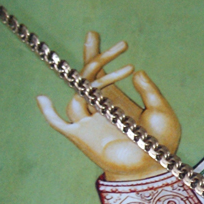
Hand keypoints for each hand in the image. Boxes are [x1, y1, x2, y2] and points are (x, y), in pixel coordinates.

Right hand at [37, 32, 180, 180]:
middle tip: (97, 36)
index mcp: (117, 103)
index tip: (94, 34)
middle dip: (92, 57)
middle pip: (86, 79)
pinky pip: (59, 123)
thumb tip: (138, 71)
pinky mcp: (82, 136)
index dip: (96, 55)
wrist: (153, 168)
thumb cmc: (160, 144)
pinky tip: (42, 98)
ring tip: (114, 71)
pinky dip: (48, 113)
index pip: (100, 74)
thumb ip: (150, 92)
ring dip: (92, 80)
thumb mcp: (160, 112)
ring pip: (79, 94)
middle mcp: (101, 110)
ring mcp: (90, 122)